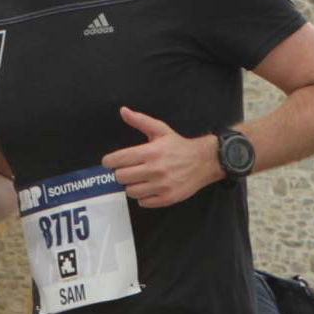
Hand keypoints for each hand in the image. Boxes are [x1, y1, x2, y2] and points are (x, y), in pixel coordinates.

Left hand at [101, 108, 220, 206]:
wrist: (204, 162)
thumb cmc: (178, 146)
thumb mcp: (161, 130)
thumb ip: (140, 121)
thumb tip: (123, 111)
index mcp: (151, 151)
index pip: (119, 159)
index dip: (109, 161)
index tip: (109, 162)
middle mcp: (155, 169)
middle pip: (121, 177)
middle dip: (121, 173)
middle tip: (127, 170)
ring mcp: (162, 186)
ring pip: (130, 191)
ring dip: (131, 185)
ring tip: (139, 179)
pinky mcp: (167, 198)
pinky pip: (143, 202)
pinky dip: (143, 196)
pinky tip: (149, 187)